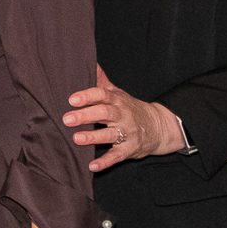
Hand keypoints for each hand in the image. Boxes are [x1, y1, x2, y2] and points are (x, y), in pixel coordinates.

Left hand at [65, 65, 184, 171]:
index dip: (87, 96)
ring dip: (94, 137)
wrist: (159, 126)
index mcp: (117, 101)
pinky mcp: (130, 150)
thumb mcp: (118, 93)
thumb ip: (101, 81)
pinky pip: (117, 156)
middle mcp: (123, 116)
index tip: (71, 99)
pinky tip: (92, 166)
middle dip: (86, 115)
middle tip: (67, 119)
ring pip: (110, 135)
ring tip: (77, 139)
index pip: (102, 95)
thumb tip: (87, 61)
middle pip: (105, 113)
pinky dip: (105, 162)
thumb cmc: (129, 108)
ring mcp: (128, 133)